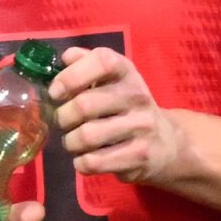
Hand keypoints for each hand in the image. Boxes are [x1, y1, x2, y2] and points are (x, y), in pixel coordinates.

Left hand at [49, 46, 186, 183]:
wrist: (165, 142)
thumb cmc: (125, 106)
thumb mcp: (110, 80)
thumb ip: (85, 64)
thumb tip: (66, 57)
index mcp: (126, 71)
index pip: (102, 61)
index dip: (72, 75)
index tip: (55, 92)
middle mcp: (137, 95)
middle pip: (84, 105)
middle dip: (61, 117)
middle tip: (62, 122)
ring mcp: (141, 126)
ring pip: (86, 136)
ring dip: (70, 142)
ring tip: (73, 141)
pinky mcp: (140, 155)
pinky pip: (95, 162)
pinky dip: (81, 163)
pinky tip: (84, 159)